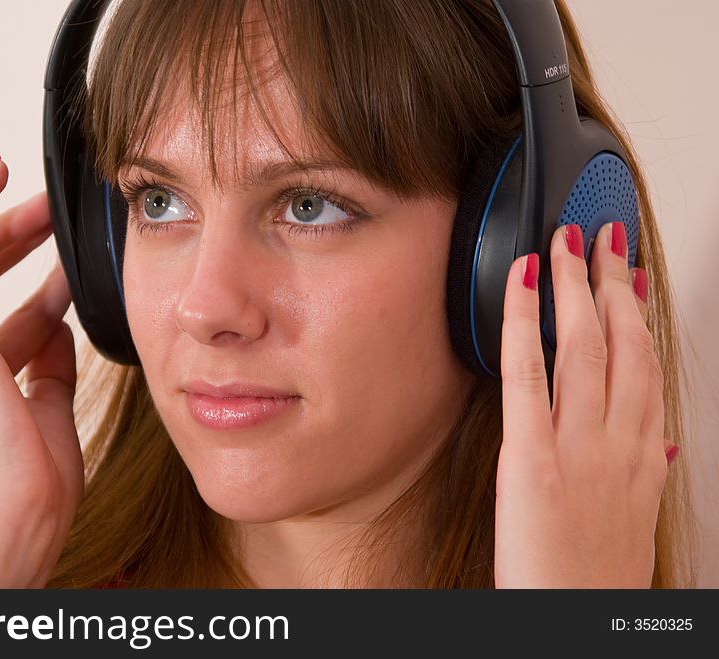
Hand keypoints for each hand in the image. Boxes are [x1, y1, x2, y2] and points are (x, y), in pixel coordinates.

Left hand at [495, 221, 674, 587]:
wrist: (577, 620)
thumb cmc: (598, 574)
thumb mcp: (638, 514)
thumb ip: (648, 468)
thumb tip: (661, 442)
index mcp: (645, 453)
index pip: (647, 363)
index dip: (638, 310)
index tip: (629, 274)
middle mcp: (620, 440)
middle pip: (622, 342)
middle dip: (611, 280)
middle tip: (601, 236)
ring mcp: (578, 445)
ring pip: (583, 346)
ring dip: (575, 285)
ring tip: (565, 243)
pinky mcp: (532, 457)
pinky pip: (526, 375)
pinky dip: (523, 323)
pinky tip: (522, 284)